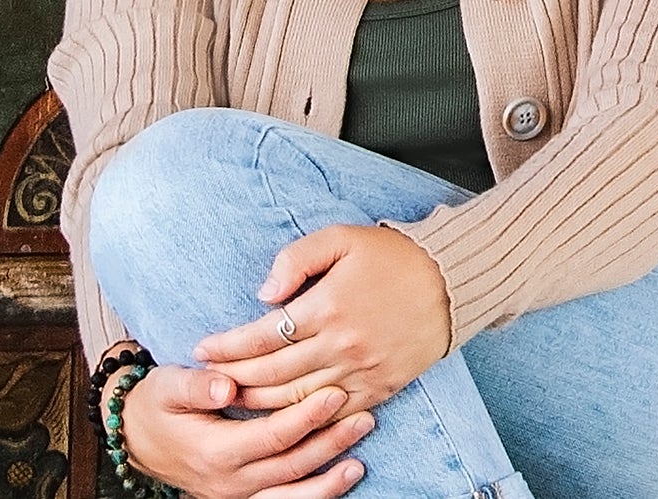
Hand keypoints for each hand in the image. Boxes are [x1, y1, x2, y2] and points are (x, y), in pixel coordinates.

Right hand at [115, 363, 372, 498]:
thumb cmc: (158, 404)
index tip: (336, 392)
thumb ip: (197, 385)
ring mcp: (236, 494)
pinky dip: (313, 495)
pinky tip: (341, 479)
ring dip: (328, 480)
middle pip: (289, 466)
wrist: (137, 437)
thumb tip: (226, 385)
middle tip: (364, 417)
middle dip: (329, 443)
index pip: (271, 437)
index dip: (306, 417)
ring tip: (360, 460)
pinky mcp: (243, 496)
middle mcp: (227, 480)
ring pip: (290, 494)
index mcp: (213, 450)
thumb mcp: (168, 386)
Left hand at [193, 224, 450, 413]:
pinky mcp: (380, 387)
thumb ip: (297, 259)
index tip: (202, 349)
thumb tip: (263, 295)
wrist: (454, 281)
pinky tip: (282, 418)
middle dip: (234, 378)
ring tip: (235, 400)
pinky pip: (332, 414)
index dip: (226, 346)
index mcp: (328, 306)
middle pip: (272, 374)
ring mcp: (361, 370)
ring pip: (296, 399)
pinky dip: (303, 420)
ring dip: (259, 404)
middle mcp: (342, 343)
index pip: (261, 336)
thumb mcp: (343, 238)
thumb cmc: (396, 256)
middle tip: (209, 380)